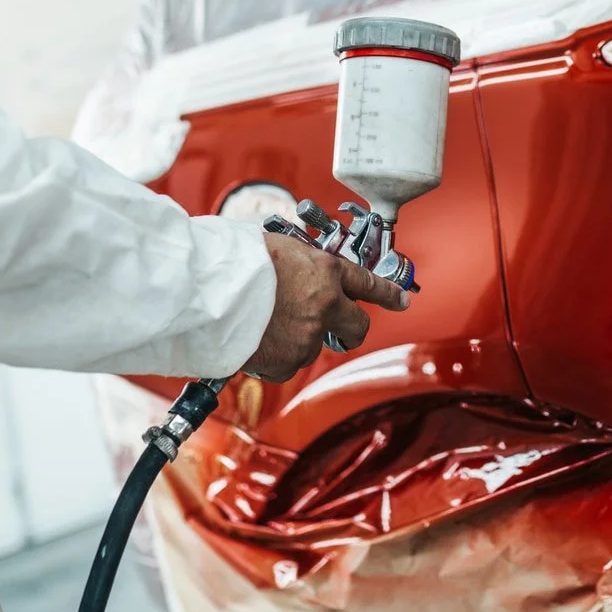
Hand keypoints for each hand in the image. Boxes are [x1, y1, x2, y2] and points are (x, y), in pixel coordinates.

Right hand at [242, 234, 409, 381]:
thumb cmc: (237, 261)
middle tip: (339, 328)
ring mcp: (307, 337)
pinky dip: (273, 357)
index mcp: (326, 273)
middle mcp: (325, 307)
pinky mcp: (286, 362)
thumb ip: (301, 265)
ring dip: (296, 338)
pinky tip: (254, 339)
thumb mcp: (280, 247)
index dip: (388, 293)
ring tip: (263, 322)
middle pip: (357, 327)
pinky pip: (286, 364)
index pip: (368, 283)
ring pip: (312, 346)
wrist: (210, 290)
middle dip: (352, 328)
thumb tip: (302, 273)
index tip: (401, 300)